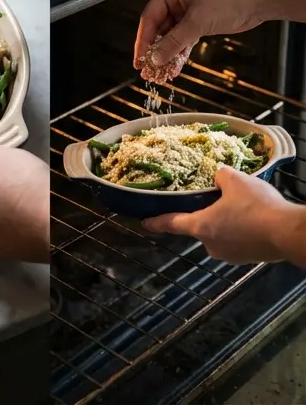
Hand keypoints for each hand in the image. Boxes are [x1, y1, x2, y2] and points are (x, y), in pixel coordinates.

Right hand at [133, 0, 260, 69]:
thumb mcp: (198, 21)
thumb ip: (175, 41)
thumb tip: (156, 57)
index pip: (149, 17)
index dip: (143, 40)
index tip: (139, 58)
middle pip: (159, 27)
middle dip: (155, 50)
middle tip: (148, 70)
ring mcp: (188, 10)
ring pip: (172, 35)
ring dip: (167, 54)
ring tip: (161, 73)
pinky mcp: (200, 21)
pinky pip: (184, 39)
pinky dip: (180, 52)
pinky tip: (175, 66)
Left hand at [143, 167, 303, 263]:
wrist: (288, 232)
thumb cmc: (256, 206)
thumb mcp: (234, 179)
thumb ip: (219, 176)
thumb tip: (218, 177)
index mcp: (201, 227)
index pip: (172, 223)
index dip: (156, 222)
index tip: (145, 223)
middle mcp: (212, 245)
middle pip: (200, 226)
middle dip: (205, 214)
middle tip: (215, 201)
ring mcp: (231, 255)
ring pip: (220, 233)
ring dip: (225, 222)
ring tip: (240, 207)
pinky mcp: (248, 258)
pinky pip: (237, 240)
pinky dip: (240, 229)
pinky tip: (252, 218)